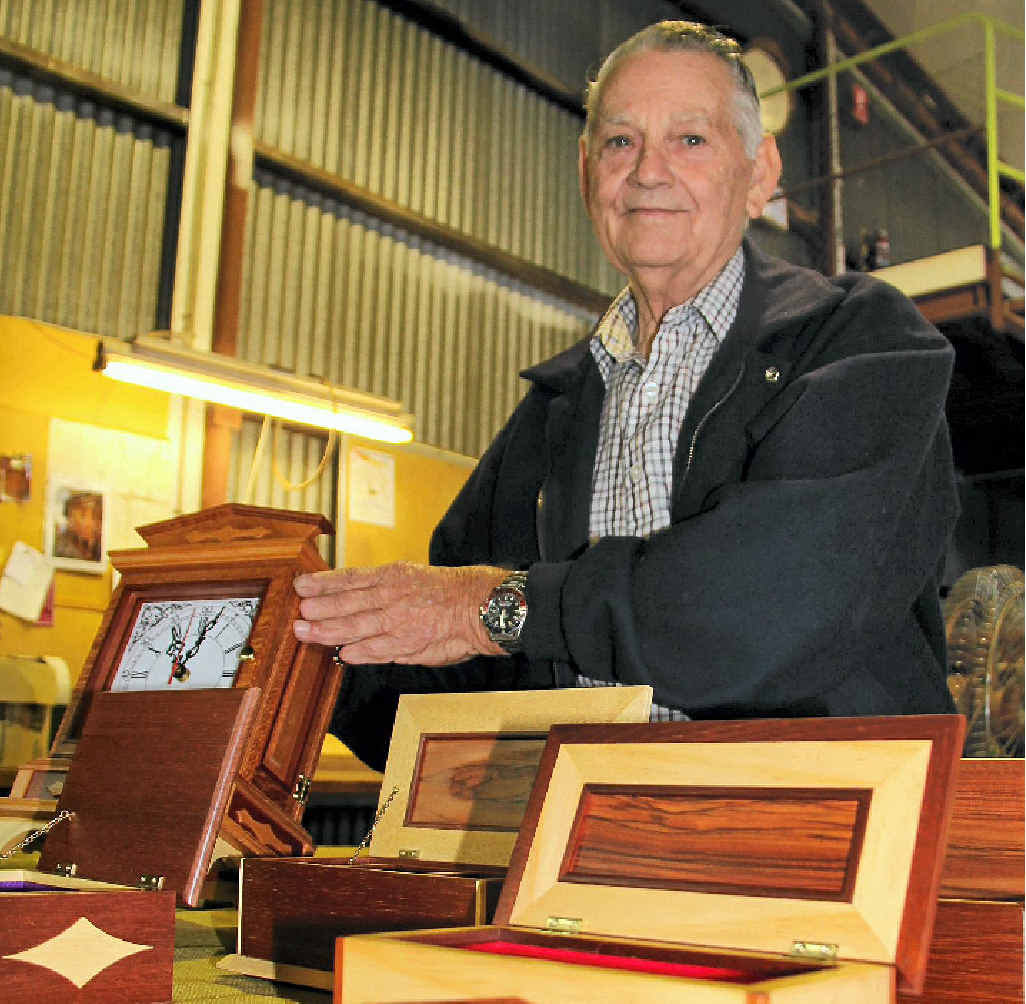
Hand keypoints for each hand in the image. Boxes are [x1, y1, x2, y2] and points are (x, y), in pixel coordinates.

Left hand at [293, 562, 509, 665]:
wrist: (481, 606)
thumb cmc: (451, 592)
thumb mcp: (414, 577)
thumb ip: (385, 590)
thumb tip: (356, 598)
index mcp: (393, 576)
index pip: (350, 578)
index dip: (323, 582)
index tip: (301, 584)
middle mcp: (392, 596)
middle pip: (346, 602)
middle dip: (318, 606)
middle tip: (296, 610)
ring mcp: (398, 621)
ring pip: (355, 626)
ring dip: (327, 630)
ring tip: (305, 631)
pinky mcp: (408, 644)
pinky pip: (377, 649)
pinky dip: (359, 652)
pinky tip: (342, 654)